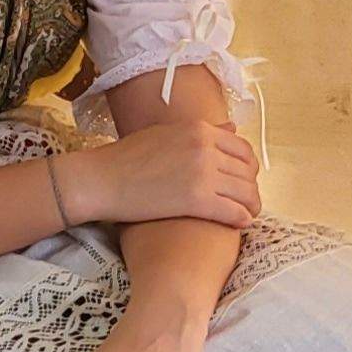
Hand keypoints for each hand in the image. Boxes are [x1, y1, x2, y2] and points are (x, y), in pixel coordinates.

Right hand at [62, 120, 259, 228]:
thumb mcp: (166, 134)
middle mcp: (205, 147)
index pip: (242, 147)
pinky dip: (241, 219)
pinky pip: (234, 211)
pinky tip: (238, 224)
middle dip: (250, 187)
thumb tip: (232, 127)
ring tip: (245, 214)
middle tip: (244, 200)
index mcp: (199, 128)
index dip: (247, 166)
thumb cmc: (126, 158)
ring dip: (250, 205)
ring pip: (246, 192)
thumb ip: (200, 132)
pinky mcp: (197, 199)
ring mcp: (203, 173)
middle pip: (248, 170)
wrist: (100, 179)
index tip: (242, 178)